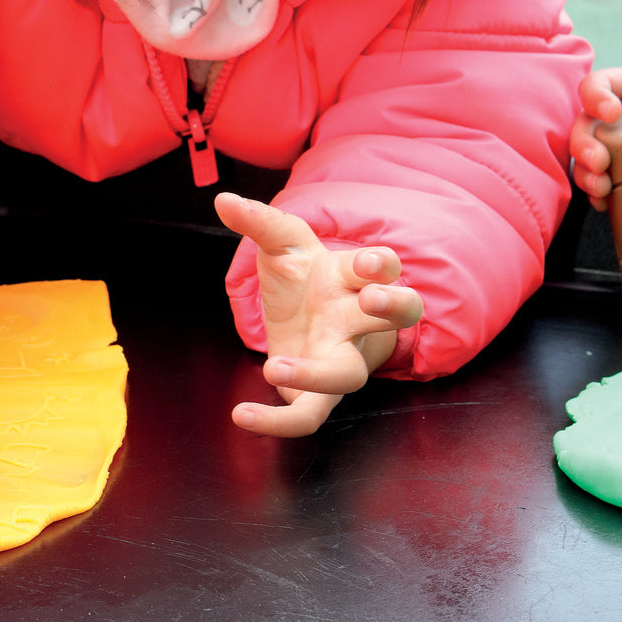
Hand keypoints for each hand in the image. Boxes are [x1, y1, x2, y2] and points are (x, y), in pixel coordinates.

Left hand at [215, 192, 423, 437]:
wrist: (301, 316)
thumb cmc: (302, 277)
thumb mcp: (282, 243)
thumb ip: (258, 222)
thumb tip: (223, 200)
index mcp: (352, 278)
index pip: (384, 268)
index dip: (381, 266)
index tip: (366, 263)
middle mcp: (355, 320)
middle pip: (398, 316)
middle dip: (392, 307)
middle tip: (372, 302)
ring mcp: (340, 358)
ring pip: (350, 375)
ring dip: (319, 375)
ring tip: (277, 367)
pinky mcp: (317, 393)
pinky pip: (308, 416)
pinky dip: (276, 422)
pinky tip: (242, 415)